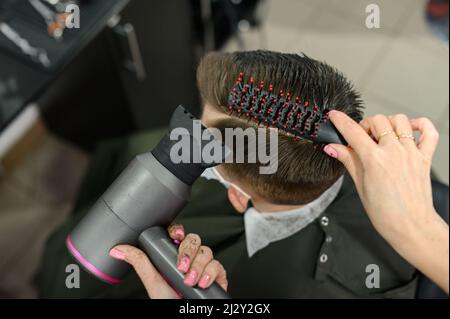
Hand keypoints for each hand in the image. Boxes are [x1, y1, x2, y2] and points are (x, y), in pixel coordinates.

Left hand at [109, 224, 227, 298]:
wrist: (187, 317)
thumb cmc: (169, 301)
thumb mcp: (152, 282)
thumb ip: (139, 262)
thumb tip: (119, 249)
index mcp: (173, 256)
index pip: (178, 234)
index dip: (178, 231)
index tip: (176, 235)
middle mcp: (190, 259)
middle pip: (194, 240)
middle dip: (188, 252)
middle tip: (181, 267)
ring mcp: (204, 266)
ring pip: (207, 251)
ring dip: (198, 266)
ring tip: (190, 281)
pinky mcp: (217, 275)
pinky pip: (218, 265)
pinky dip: (210, 273)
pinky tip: (202, 282)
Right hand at [324, 111, 448, 293]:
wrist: (411, 226)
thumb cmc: (385, 213)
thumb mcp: (360, 185)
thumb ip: (348, 161)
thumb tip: (333, 147)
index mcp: (375, 160)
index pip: (353, 132)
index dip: (341, 121)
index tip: (334, 116)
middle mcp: (394, 152)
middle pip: (377, 120)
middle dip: (364, 125)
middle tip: (360, 138)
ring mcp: (411, 153)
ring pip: (399, 120)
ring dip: (387, 123)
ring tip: (381, 136)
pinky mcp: (424, 157)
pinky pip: (428, 132)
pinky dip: (419, 125)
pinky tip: (408, 130)